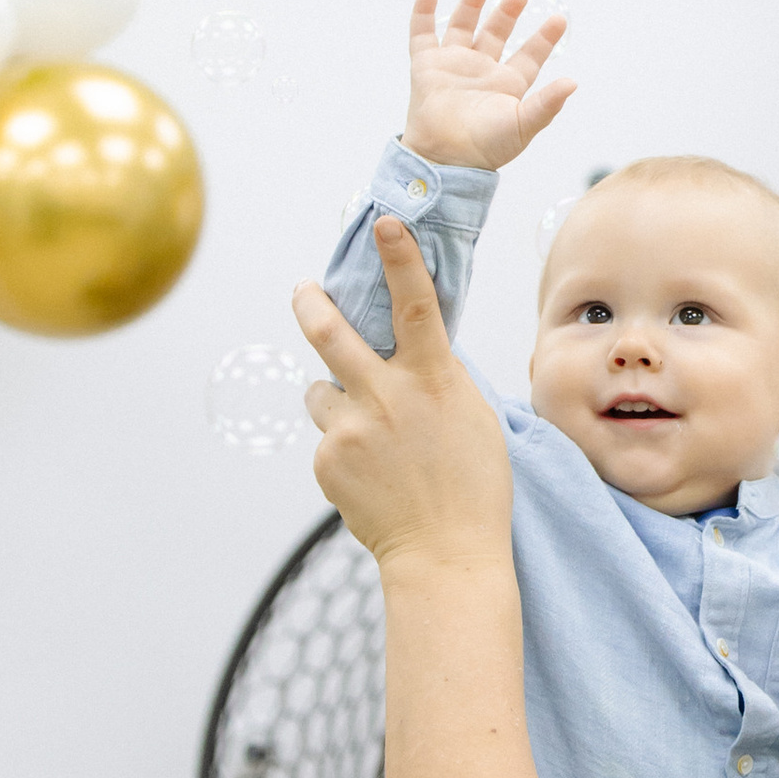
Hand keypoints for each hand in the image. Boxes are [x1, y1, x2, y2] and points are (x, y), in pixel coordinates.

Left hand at [292, 219, 513, 572]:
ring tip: (368, 437)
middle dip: (312, 303)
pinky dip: (343, 449)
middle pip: (331, 332)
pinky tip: (371, 477)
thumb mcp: (473, 418)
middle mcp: (386, 396)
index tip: (385, 222)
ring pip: (321, 391)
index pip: (414, 304)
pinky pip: (326, 438)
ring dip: (337, 401)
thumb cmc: (473, 487)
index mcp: (433, 380)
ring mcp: (349, 429)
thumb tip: (411, 354)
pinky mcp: (325, 461)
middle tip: (305, 290)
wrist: (446, 555)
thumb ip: (437, 380)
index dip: (399, 259)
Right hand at [399, 0, 573, 172]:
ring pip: (463, 26)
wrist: (445, 159)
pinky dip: (423, 12)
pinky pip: (423, 33)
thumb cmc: (485, 149)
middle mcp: (482, 70)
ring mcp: (453, 65)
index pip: (530, 55)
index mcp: (508, 84)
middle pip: (497, 33)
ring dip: (471, 4)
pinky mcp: (426, 65)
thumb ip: (546, 104)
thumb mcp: (522, 126)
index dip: (544, 38)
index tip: (558, 19)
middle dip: (508, 12)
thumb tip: (573, 83)